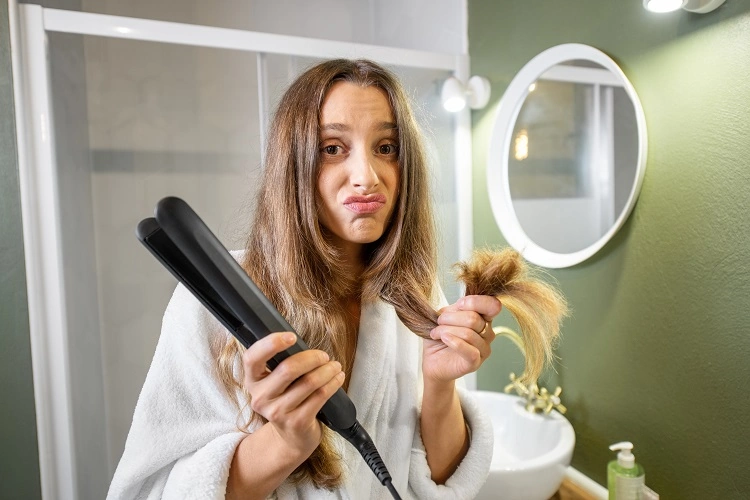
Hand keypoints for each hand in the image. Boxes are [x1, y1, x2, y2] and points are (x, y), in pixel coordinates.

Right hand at [241, 332, 344, 458]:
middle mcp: (261, 397)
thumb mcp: (275, 382)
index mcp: (252, 381)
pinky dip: (333, 383)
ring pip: (308, 382)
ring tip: (335, 366)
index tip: (291, 336)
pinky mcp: (297, 422)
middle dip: (312, 358)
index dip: (270, 343)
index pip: (252, 358)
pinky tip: (337, 378)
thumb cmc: (286, 400)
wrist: (290, 438)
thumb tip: (299, 342)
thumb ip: (280, 363)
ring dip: (327, 370)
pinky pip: (320, 396)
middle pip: (288, 369)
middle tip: (324, 356)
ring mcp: (278, 412)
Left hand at [422, 295, 501, 382]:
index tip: (459, 305)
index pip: (493, 305)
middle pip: (473, 319)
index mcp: (484, 318)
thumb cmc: (440, 336)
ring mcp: (483, 349)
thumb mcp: (447, 314)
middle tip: (438, 321)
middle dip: (450, 317)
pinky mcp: (475, 363)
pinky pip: (470, 351)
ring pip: (468, 334)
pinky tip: (444, 339)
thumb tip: (462, 304)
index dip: (475, 302)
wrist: (431, 358)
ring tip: (436, 333)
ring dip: (446, 330)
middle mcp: (488, 333)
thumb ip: (458, 308)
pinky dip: (454, 342)